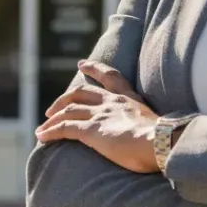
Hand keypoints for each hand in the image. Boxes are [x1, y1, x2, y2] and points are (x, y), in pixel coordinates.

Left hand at [35, 60, 159, 172]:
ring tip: (43, 127)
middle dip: (63, 99)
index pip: (109, 76)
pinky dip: (51, 131)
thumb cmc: (164, 141)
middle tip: (52, 107)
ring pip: (68, 110)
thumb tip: (154, 136)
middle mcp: (112, 102)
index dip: (94, 68)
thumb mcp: (157, 125)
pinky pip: (65, 128)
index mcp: (129, 98)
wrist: (161, 143)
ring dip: (52, 119)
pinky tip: (42, 136)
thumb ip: (148, 125)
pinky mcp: (91, 130)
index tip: (82, 63)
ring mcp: (100, 114)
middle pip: (80, 92)